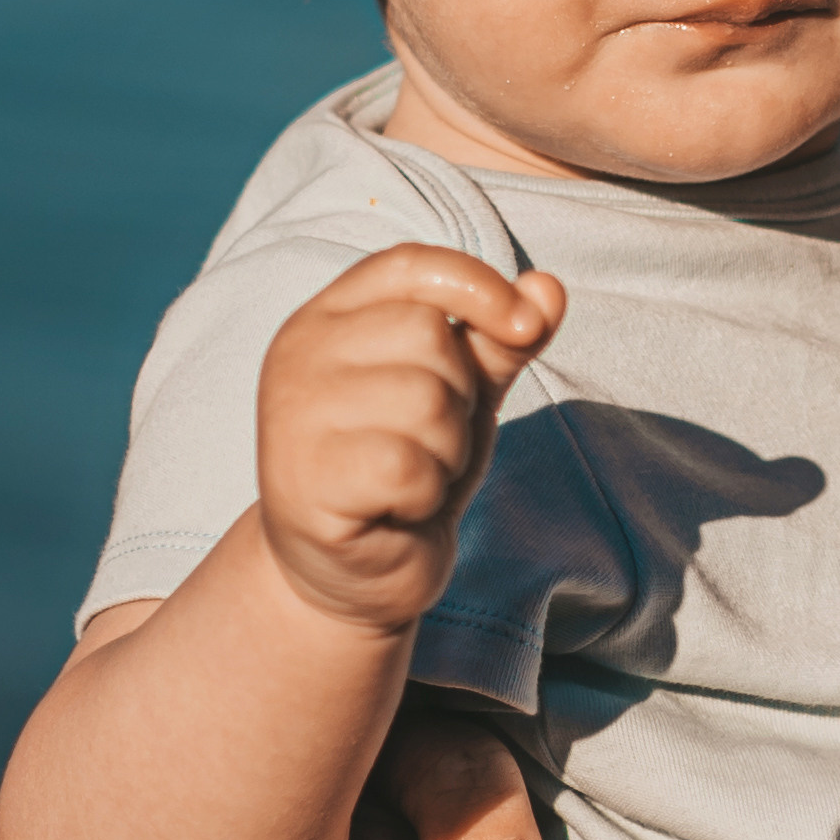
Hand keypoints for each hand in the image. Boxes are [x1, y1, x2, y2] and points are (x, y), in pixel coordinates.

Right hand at [256, 244, 564, 630]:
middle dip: (459, 397)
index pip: (410, 266)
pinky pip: (407, 467)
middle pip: (428, 336)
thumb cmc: (404, 466)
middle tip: (426, 442)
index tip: (526, 326)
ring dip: (445, 451)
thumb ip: (500, 339)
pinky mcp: (301, 481)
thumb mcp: (462, 393)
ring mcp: (291, 416)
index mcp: (328, 316)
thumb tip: (548, 289)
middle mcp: (298, 354)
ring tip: (410, 476)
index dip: (478, 286)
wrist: (352, 573)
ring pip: (425, 402)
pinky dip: (424, 494)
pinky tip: (394, 509)